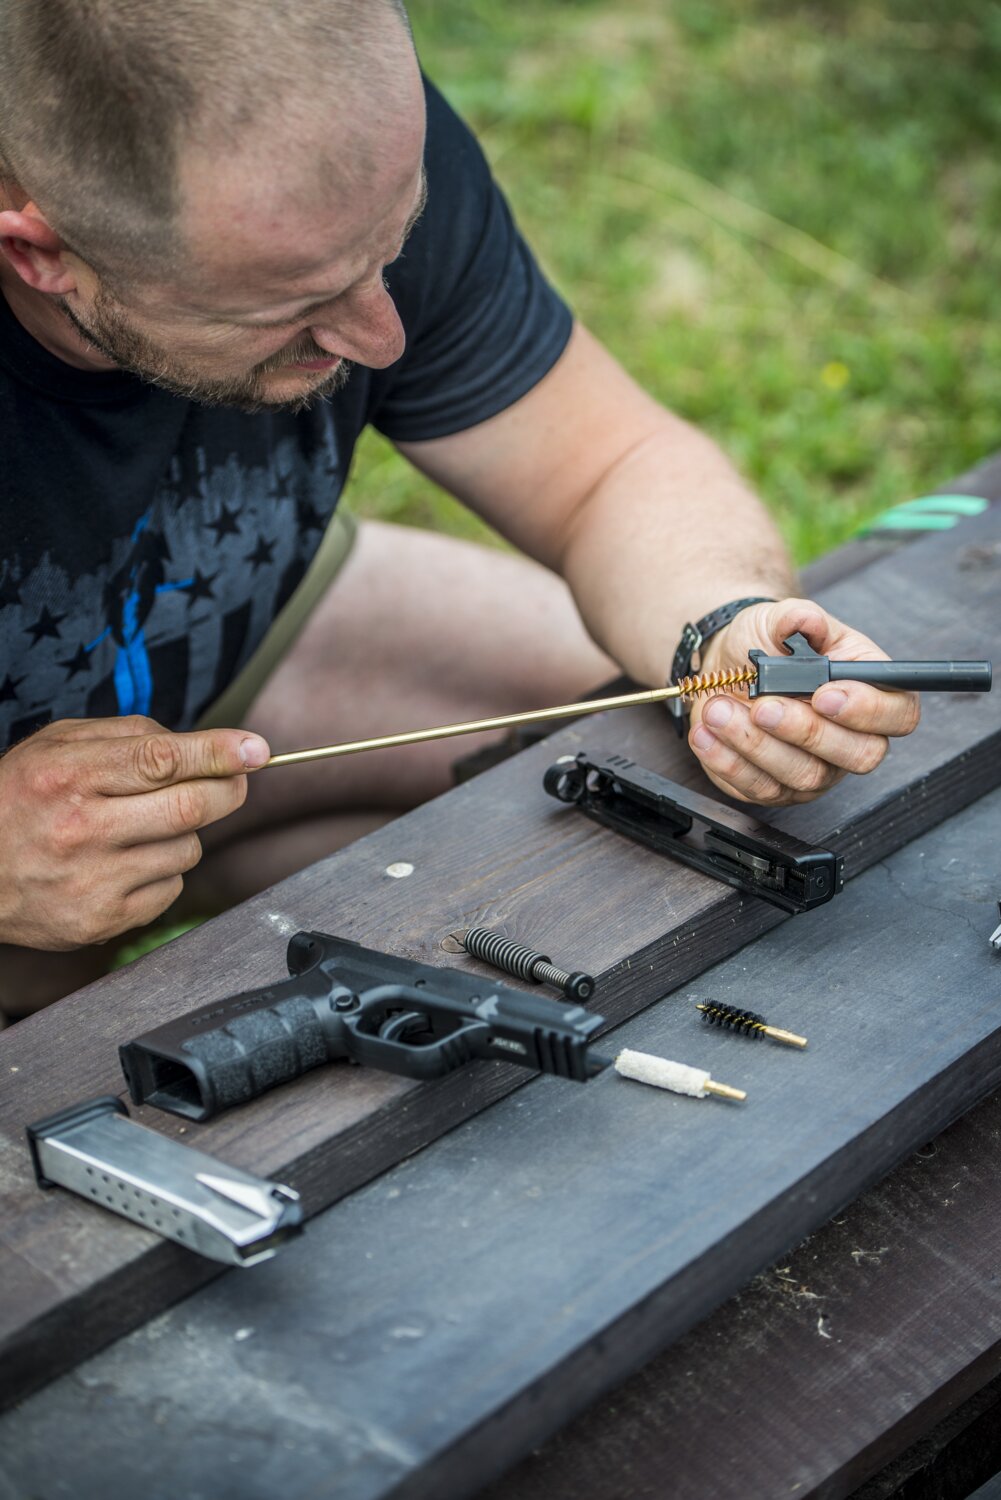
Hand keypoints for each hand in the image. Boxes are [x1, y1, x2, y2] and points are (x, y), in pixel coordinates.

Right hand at [0, 716, 269, 949]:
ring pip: (188, 850)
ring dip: (185, 833)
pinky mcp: (102, 920)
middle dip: (227, 790)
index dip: (218, 753)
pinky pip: (170, 889)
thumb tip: (203, 746)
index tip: (257, 750)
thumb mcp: (57, 746)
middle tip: (234, 780)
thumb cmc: (18, 797)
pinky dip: (165, 872)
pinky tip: (128, 862)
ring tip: (143, 826)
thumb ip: (130, 736)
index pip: (161, 760)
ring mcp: (93, 880)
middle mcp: (81, 828)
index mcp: (68, 775)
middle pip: (190, 808)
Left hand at [687, 598, 919, 805]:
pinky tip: (707, 733)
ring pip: (804, 775)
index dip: (869, 710)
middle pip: (859, 755)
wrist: (724, 665)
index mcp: (867, 691)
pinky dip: (728, 761)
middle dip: (807, 731)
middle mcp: (850, 737)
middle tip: (765, 705)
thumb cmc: (765, 644)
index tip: (824, 692)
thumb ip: (796, 617)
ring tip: (720, 709)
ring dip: (756, 744)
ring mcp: (816, 768)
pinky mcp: (775, 787)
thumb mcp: (777, 619)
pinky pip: (759, 787)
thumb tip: (807, 621)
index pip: (898, 714)